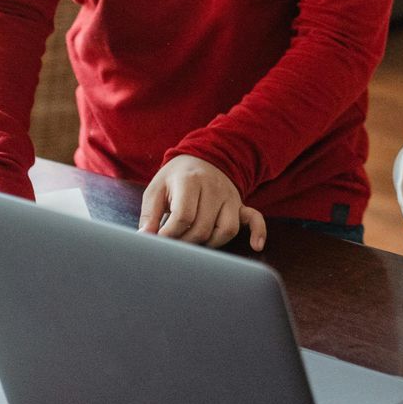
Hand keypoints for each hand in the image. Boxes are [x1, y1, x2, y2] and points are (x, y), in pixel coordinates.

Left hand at [138, 155, 264, 249]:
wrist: (202, 157)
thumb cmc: (175, 178)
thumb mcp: (156, 189)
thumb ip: (149, 214)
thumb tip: (144, 238)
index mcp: (190, 181)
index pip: (184, 216)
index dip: (170, 234)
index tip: (160, 241)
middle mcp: (214, 188)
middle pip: (203, 227)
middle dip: (186, 242)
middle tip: (174, 246)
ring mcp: (230, 197)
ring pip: (226, 229)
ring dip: (210, 243)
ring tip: (196, 244)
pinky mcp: (240, 204)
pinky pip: (255, 218)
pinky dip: (258, 232)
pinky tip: (256, 246)